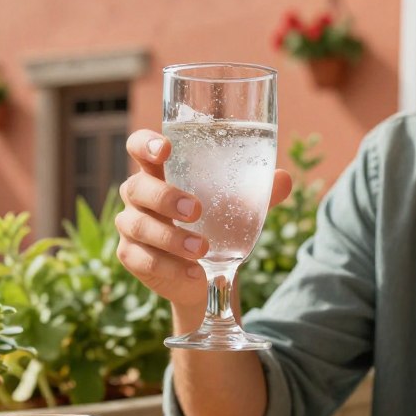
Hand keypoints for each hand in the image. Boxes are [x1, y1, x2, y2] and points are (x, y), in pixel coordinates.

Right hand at [115, 129, 292, 311]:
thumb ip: (257, 192)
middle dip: (165, 197)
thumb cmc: (216, 224)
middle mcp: (139, 194)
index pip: (139, 146)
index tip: (167, 150)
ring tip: (202, 249)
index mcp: (160, 171)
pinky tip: (194, 271)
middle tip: (196, 210)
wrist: (205, 272)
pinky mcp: (131, 255)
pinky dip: (170, 266)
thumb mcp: (237, 207)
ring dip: (171, 237)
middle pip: (137, 187)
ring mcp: (131, 225)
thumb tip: (284, 180)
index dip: (146, 144)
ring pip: (139, 226)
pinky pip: (142, 258)